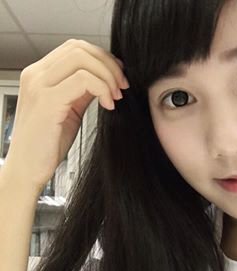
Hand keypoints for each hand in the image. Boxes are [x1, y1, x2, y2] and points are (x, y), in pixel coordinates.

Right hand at [3, 38, 128, 192]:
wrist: (27, 169)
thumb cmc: (47, 144)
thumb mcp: (69, 110)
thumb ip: (82, 92)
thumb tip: (105, 79)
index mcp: (40, 74)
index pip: (75, 48)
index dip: (102, 58)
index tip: (118, 78)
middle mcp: (36, 75)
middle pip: (79, 48)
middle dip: (108, 65)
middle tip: (122, 87)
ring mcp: (39, 86)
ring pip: (82, 59)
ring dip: (107, 76)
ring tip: (116, 97)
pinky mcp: (47, 102)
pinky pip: (83, 80)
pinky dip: (102, 89)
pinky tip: (108, 105)